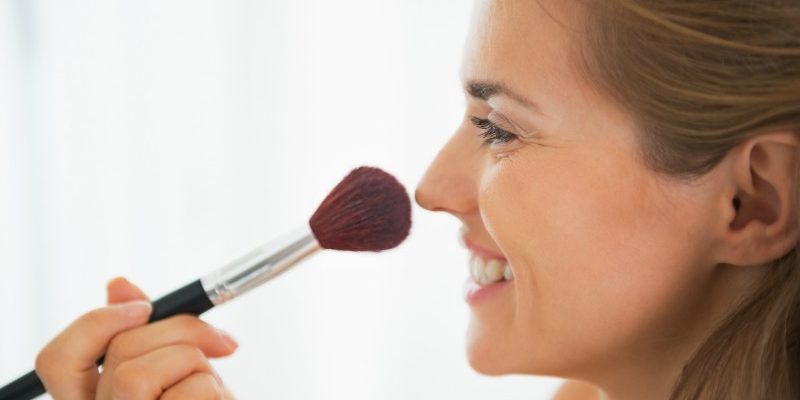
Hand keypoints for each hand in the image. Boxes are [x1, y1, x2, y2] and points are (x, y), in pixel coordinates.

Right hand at [35, 277, 236, 398]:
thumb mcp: (177, 369)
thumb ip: (145, 335)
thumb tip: (120, 286)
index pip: (58, 361)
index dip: (95, 323)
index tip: (143, 306)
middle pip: (117, 351)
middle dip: (181, 330)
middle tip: (221, 341)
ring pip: (138, 372)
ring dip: (196, 365)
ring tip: (212, 389)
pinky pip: (187, 394)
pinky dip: (213, 390)